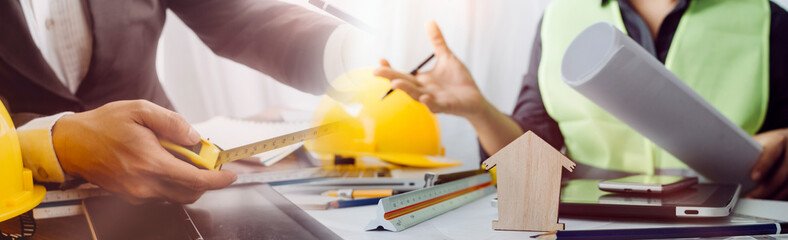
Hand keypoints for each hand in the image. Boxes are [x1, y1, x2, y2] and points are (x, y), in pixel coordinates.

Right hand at [52, 100, 236, 203]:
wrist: (71, 144)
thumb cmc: (103, 125)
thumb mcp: (140, 110)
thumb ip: (172, 123)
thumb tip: (194, 137)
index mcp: (150, 163)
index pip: (196, 180)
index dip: (218, 180)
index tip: (231, 175)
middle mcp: (145, 184)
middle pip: (191, 192)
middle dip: (205, 178)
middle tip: (203, 158)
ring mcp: (137, 193)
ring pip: (177, 195)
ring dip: (187, 180)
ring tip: (179, 155)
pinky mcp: (131, 196)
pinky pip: (162, 193)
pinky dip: (171, 181)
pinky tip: (163, 161)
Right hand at [374, 20, 490, 120]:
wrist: (475, 99)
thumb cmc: (459, 81)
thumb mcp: (446, 58)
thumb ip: (437, 42)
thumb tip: (430, 22)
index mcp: (421, 80)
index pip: (402, 74)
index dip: (390, 68)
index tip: (381, 59)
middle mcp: (424, 90)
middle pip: (404, 83)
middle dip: (390, 77)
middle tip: (376, 71)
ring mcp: (433, 99)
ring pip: (416, 95)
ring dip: (406, 89)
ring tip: (395, 83)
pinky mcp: (446, 106)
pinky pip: (435, 106)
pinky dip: (429, 103)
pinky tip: (425, 97)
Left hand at [747, 128, 787, 199]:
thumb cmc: (769, 143)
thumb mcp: (758, 142)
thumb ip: (745, 149)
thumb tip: (719, 157)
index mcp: (778, 141)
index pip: (772, 153)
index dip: (763, 165)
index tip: (754, 177)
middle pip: (780, 174)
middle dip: (764, 188)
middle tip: (750, 197)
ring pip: (787, 185)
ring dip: (772, 196)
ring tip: (757, 201)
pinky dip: (779, 196)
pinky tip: (768, 199)